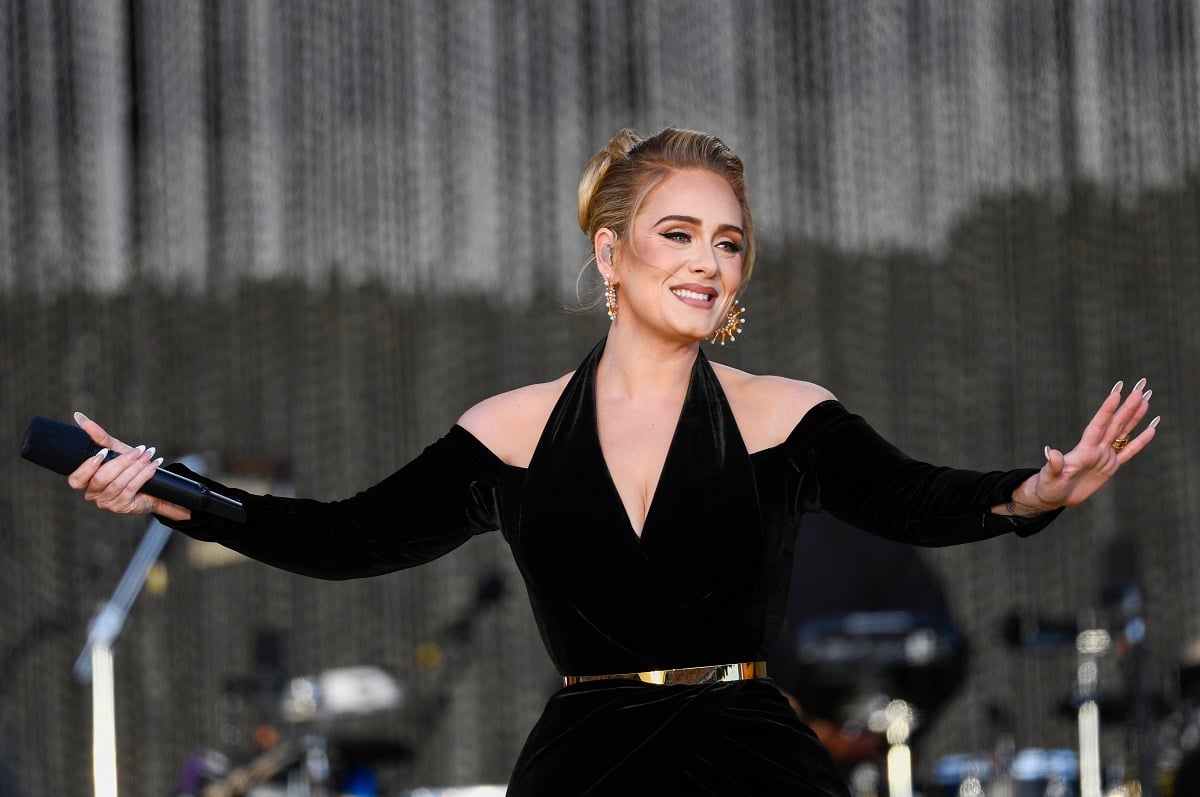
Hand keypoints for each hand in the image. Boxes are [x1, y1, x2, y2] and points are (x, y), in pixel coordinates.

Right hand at [66, 412, 190, 520]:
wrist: (151, 485)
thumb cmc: (128, 466)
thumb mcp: (115, 450)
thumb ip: (98, 437)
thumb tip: (79, 417)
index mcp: (85, 481)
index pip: (77, 479)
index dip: (87, 467)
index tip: (103, 452)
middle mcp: (92, 494)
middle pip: (101, 479)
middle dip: (121, 463)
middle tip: (138, 450)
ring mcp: (106, 503)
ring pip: (118, 484)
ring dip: (136, 467)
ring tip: (148, 455)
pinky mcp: (121, 507)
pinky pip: (131, 489)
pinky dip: (143, 475)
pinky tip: (152, 466)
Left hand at [1008, 379, 1159, 513]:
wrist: (1054, 496)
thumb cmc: (1048, 486)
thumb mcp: (1050, 477)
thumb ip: (1054, 465)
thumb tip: (1050, 452)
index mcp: (1083, 450)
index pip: (1097, 426)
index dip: (1106, 411)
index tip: (1116, 394)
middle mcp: (1096, 449)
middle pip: (1114, 425)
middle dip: (1126, 408)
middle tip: (1139, 391)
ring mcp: (1104, 457)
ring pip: (1123, 434)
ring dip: (1134, 418)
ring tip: (1145, 401)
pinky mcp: (1110, 467)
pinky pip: (1128, 452)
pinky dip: (1139, 442)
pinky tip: (1151, 429)